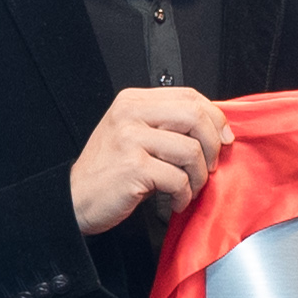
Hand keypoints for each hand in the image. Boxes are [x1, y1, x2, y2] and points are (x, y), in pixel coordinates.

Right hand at [70, 87, 234, 234]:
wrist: (74, 198)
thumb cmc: (106, 171)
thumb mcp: (132, 134)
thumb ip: (166, 125)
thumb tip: (214, 129)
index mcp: (133, 101)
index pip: (189, 96)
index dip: (215, 118)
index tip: (223, 138)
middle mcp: (131, 115)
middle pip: (195, 116)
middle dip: (213, 145)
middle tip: (209, 166)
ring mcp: (131, 139)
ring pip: (191, 150)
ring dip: (198, 177)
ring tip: (189, 188)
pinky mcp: (134, 167)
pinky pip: (178, 179)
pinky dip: (183, 195)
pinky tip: (174, 201)